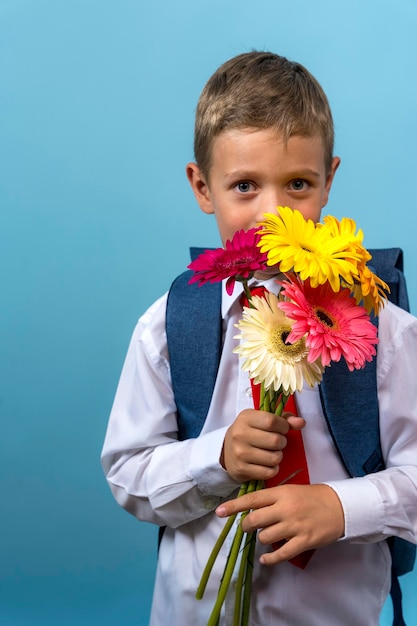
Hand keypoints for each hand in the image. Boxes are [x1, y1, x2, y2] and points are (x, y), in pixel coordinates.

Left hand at [216, 483, 344, 564]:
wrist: (339, 506)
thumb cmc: (311, 497)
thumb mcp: (290, 491)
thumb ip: (271, 499)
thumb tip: (250, 509)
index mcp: (281, 494)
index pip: (252, 499)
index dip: (234, 506)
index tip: (219, 512)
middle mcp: (285, 509)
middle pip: (255, 521)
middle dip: (246, 526)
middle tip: (247, 527)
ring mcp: (294, 526)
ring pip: (265, 537)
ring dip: (261, 539)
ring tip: (266, 536)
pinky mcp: (303, 541)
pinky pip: (280, 553)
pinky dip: (270, 558)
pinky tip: (265, 558)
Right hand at [221, 408, 304, 482]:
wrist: (226, 451)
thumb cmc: (250, 432)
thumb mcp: (262, 420)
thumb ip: (284, 419)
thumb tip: (301, 422)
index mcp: (245, 418)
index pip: (272, 421)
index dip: (283, 426)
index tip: (282, 429)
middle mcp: (240, 434)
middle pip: (275, 441)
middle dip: (282, 442)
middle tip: (277, 442)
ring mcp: (239, 453)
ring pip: (274, 458)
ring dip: (278, 456)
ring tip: (271, 452)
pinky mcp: (241, 470)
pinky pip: (269, 472)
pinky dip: (273, 469)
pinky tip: (267, 463)